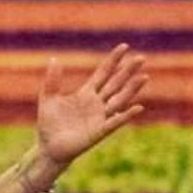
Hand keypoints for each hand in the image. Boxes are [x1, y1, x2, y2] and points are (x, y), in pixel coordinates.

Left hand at [36, 44, 147, 164]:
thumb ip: (53, 80)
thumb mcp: (48, 98)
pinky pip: (115, 122)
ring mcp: (100, 117)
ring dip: (131, 89)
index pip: (103, 73)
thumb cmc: (49, 123)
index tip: (124, 46)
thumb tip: (54, 59)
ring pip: (119, 100)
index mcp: (86, 93)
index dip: (113, 60)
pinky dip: (126, 115)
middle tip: (142, 58)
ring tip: (144, 76)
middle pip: (116, 84)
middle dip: (128, 71)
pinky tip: (138, 107)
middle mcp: (97, 103)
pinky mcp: (99, 132)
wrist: (49, 146)